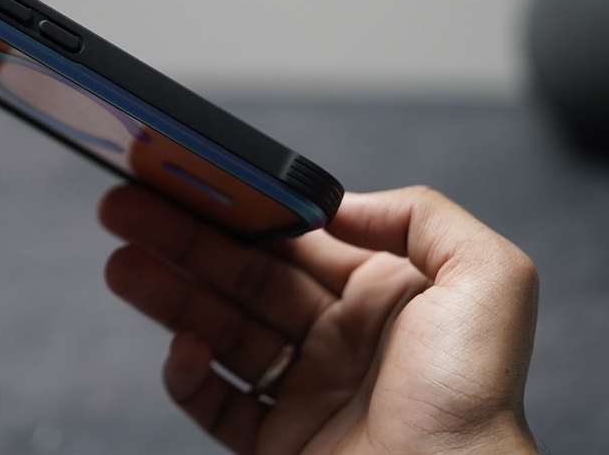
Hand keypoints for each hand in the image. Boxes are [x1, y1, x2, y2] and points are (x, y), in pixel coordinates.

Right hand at [100, 184, 539, 454]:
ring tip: (121, 262)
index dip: (238, 208)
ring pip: (218, 330)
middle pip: (243, 275)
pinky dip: (189, 375)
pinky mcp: (277, 444)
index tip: (191, 180)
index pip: (294, 237)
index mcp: (384, 295)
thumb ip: (423, 215)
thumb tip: (339, 204)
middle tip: (125, 209)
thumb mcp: (488, 278)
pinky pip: (216, 402)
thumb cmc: (473, 402)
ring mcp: (304, 392)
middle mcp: (341, 339)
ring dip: (166, 293)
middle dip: (182, 239)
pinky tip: (181, 347)